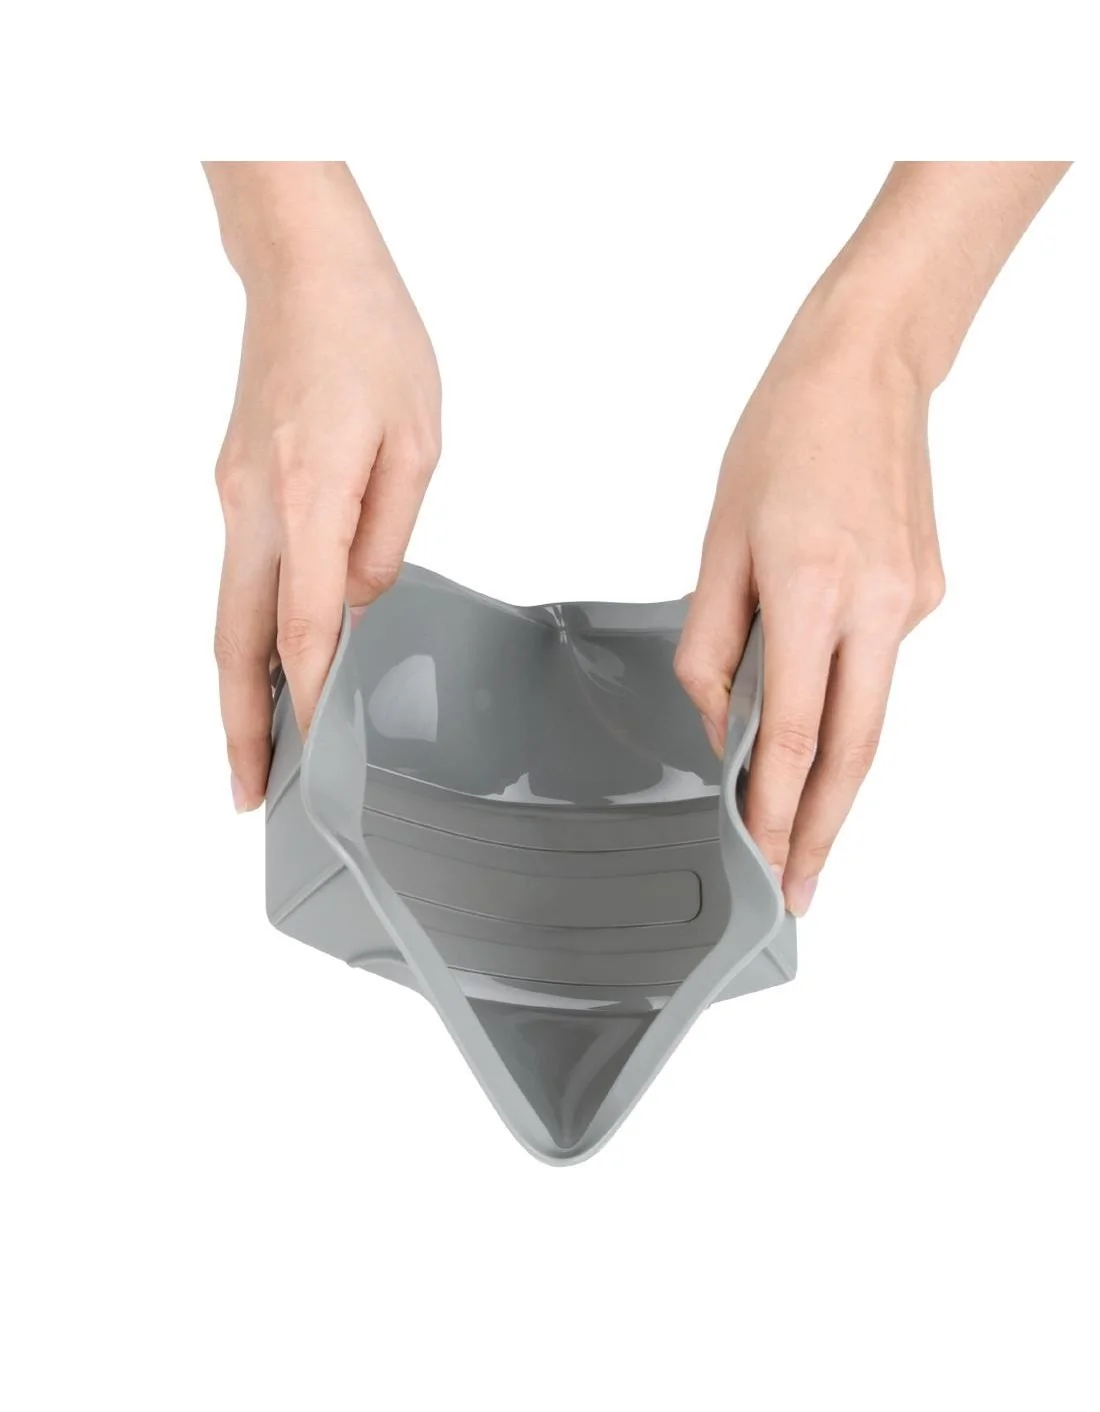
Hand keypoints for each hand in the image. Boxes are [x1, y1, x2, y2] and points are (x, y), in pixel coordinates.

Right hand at [206, 164, 440, 811]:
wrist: (307, 267)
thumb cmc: (372, 337)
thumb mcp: (418, 442)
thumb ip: (389, 534)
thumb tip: (362, 599)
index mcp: (308, 491)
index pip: (302, 622)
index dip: (307, 696)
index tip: (313, 753)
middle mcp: (254, 503)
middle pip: (234, 638)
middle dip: (239, 724)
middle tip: (248, 790)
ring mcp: (234, 495)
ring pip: (227, 612)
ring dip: (237, 686)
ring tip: (255, 747)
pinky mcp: (235, 484)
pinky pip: (239, 576)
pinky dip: (247, 631)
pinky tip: (270, 662)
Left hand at [675, 161, 1066, 916]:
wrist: (867, 371)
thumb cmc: (780, 441)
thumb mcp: (718, 543)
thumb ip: (713, 644)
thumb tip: (719, 723)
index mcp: (813, 589)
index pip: (793, 733)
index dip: (777, 810)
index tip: (766, 862)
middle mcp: (878, 605)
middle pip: (854, 751)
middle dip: (824, 829)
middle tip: (801, 889)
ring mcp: (914, 602)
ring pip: (871, 714)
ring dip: (838, 778)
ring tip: (804, 828)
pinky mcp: (929, 591)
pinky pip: (878, 662)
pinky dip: (846, 692)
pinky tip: (819, 688)